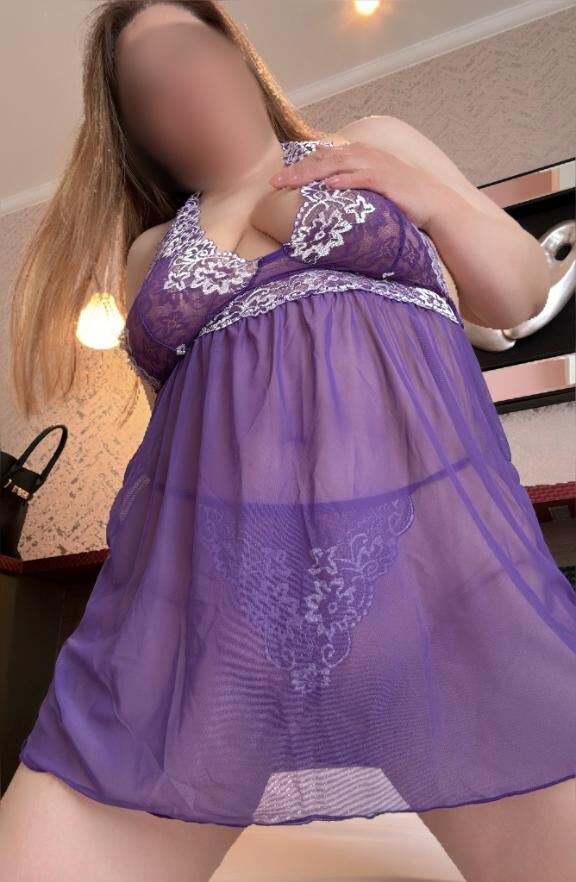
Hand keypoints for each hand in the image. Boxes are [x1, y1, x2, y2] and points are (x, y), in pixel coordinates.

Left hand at [269, 140, 445, 229]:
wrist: (433, 203)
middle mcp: (365, 155)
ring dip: (313, 173)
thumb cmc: (399, 197)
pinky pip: (363, 178)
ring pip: (338, 165)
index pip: (323, 157)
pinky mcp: (388, 181)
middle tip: (274, 182)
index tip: (277, 180)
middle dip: (298, 170)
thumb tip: (323, 195)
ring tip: (292, 183)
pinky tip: (329, 185)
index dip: (299, 166)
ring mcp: (376, 166)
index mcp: (359, 155)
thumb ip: (349, 185)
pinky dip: (346, 180)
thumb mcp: (370, 187)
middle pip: (324, 159)